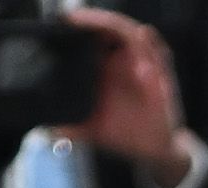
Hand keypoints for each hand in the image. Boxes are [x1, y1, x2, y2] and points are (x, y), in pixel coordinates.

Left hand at [63, 10, 194, 187]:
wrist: (154, 149)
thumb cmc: (126, 133)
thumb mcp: (94, 130)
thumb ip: (72, 128)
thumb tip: (46, 129)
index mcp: (106, 69)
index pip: (93, 38)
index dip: (80, 27)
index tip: (64, 23)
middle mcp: (124, 62)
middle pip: (109, 29)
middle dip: (93, 20)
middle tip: (74, 18)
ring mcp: (143, 65)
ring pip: (130, 34)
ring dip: (115, 24)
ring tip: (99, 22)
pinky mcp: (161, 75)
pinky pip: (158, 53)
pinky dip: (150, 43)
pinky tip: (143, 34)